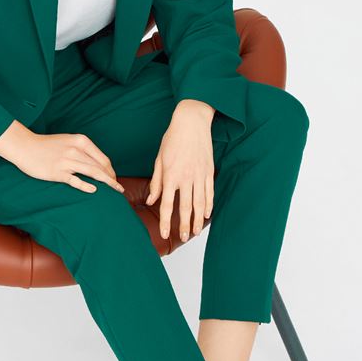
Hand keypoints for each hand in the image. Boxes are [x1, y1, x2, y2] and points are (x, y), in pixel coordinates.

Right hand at [9, 130, 125, 194]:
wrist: (25, 147)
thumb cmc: (47, 146)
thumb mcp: (68, 141)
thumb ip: (82, 150)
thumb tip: (97, 164)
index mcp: (81, 141)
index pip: (103, 158)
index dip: (111, 170)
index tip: (114, 179)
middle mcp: (76, 150)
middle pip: (100, 167)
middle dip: (112, 178)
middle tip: (119, 189)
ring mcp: (67, 161)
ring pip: (93, 173)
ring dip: (107, 183)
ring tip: (115, 191)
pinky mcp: (58, 172)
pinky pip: (76, 181)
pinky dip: (86, 186)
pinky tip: (94, 190)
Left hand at [145, 100, 214, 240]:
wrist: (192, 122)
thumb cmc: (173, 138)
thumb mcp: (159, 159)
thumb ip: (156, 182)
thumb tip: (151, 200)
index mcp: (171, 175)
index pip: (166, 204)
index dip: (165, 221)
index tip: (164, 233)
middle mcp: (186, 177)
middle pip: (185, 207)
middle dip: (184, 225)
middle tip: (183, 238)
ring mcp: (200, 175)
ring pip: (200, 203)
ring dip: (198, 220)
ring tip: (195, 232)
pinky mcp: (209, 171)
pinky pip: (210, 192)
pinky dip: (209, 205)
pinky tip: (206, 215)